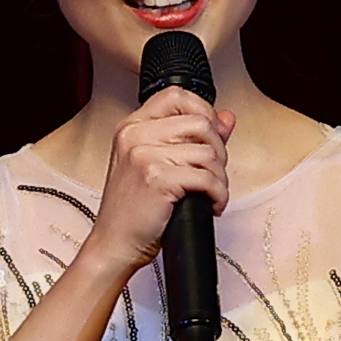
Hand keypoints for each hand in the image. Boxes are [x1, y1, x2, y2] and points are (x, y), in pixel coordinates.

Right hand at [83, 81, 228, 284]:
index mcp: (131, 127)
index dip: (203, 111)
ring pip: (208, 152)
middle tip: (213, 173)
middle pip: (200, 122)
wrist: (114, 244)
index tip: (212, 136)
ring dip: (220, 177)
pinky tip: (211, 205)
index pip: (176, 96)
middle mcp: (134, 135)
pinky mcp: (157, 178)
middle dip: (218, 150)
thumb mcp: (156, 165)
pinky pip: (206, 177)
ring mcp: (143, 155)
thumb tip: (226, 118)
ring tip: (211, 193)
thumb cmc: (133, 210)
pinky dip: (218, 194)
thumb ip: (189, 137)